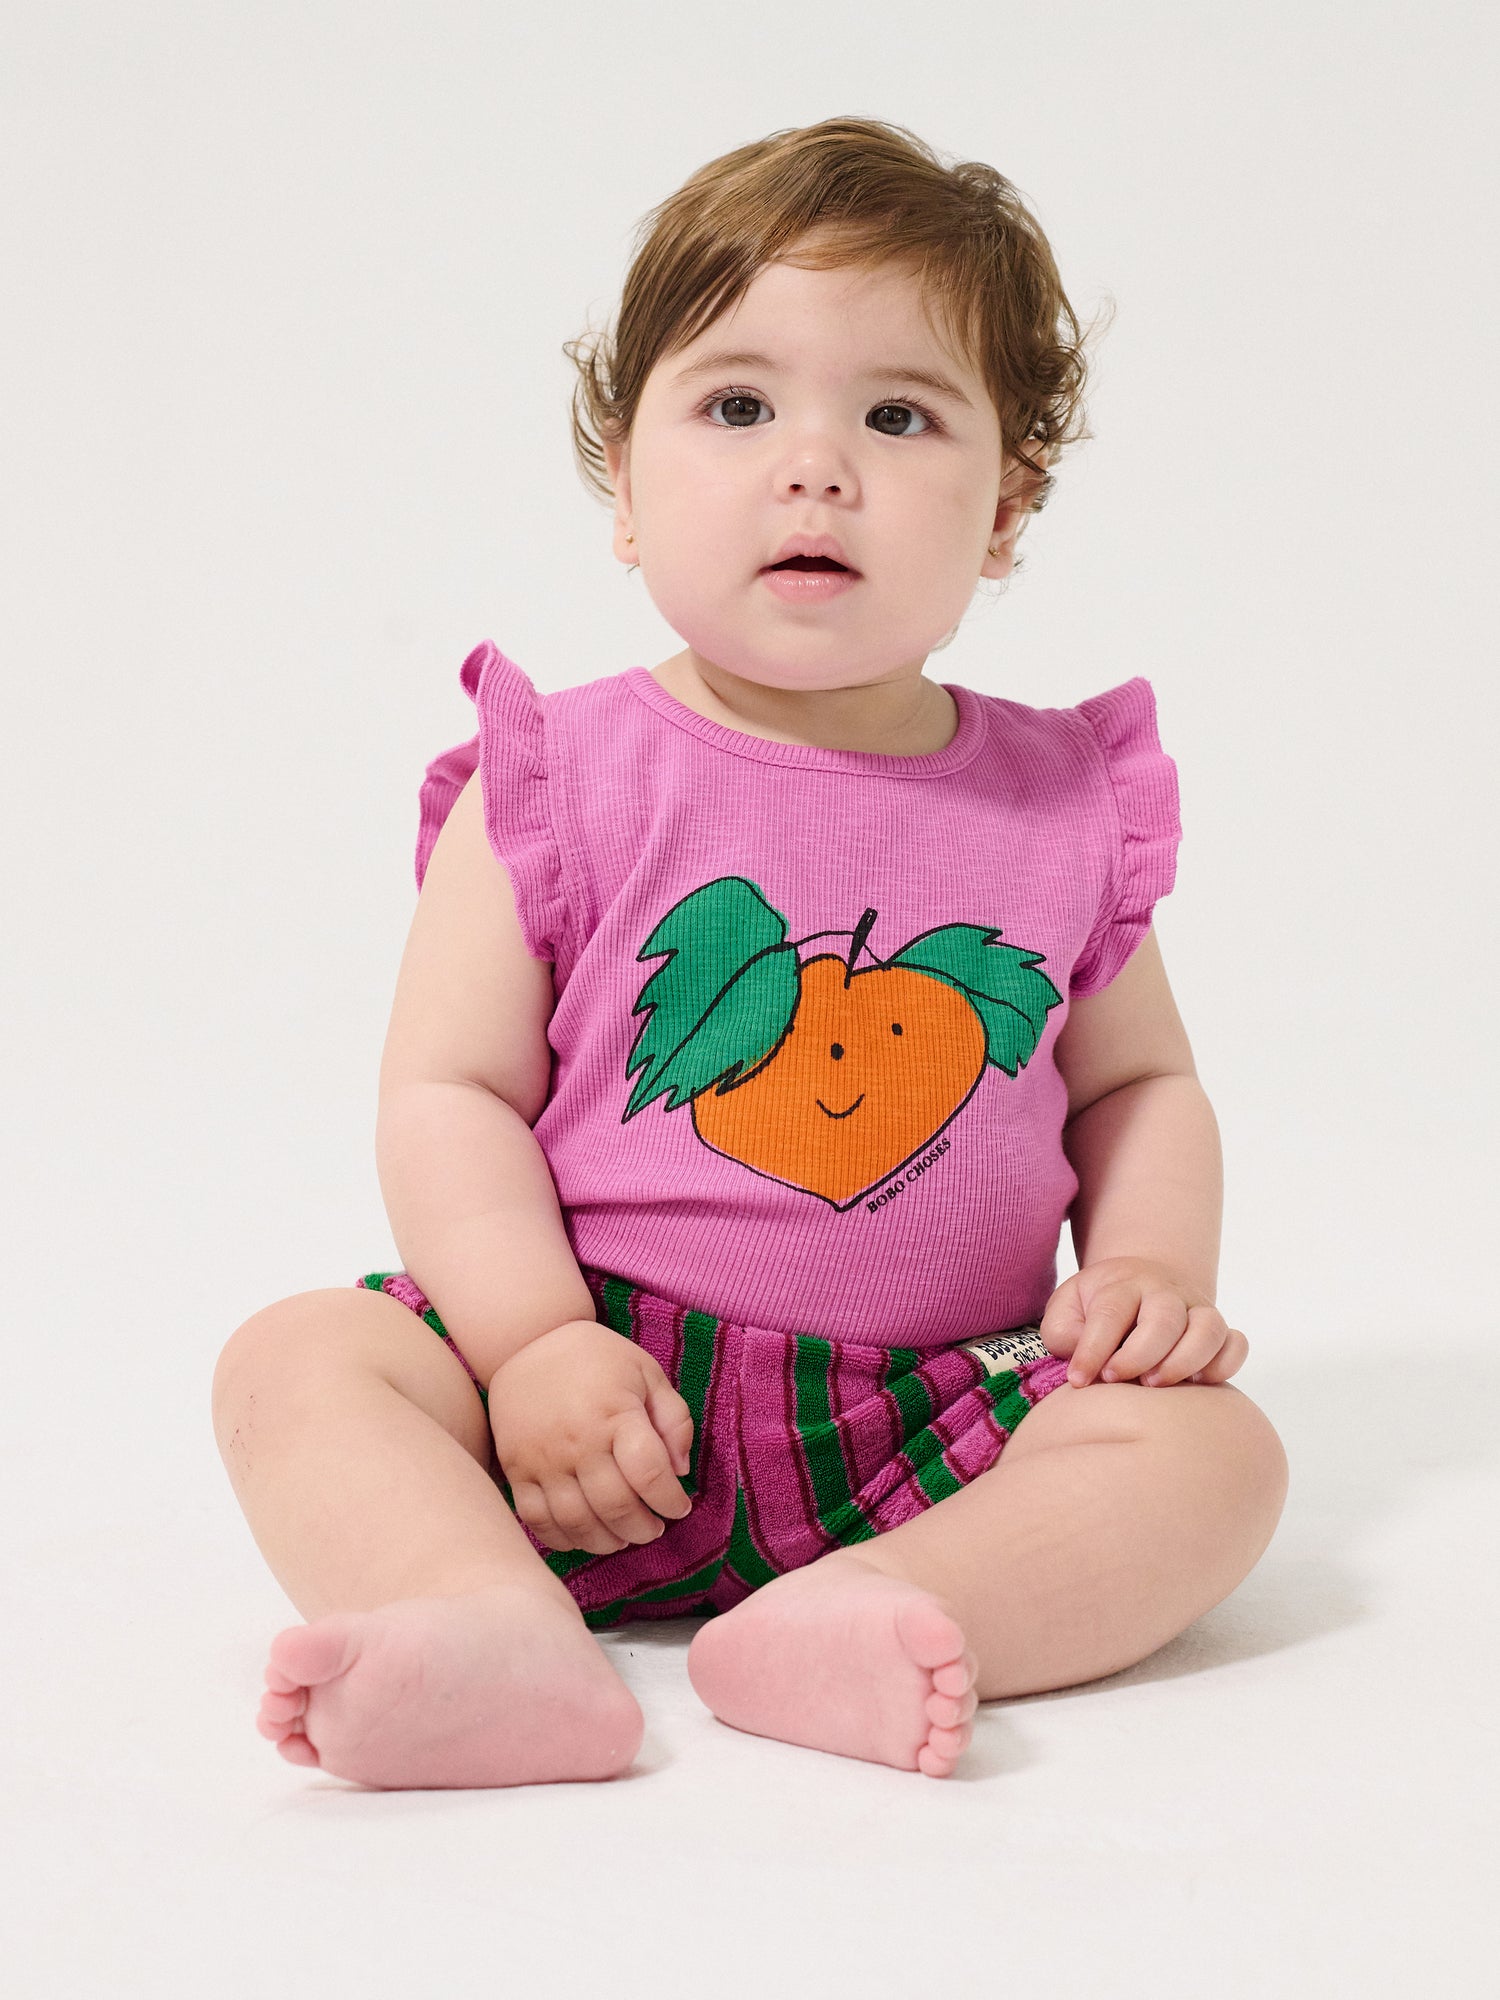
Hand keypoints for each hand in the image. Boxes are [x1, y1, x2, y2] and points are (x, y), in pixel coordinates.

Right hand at [488, 1319, 695, 1553]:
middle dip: (643, 1528)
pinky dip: (562, 1539)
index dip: (670, 1500)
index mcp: (615, 1412)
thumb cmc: (598, 1359)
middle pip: (615, 1505)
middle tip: (654, 1528)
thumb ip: (673, 1419)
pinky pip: (536, 1519)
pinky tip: (584, 1535)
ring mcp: (542, 1458)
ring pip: (577, 1521)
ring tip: (623, 1537)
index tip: (679, 1507)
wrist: (527, 1340)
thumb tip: (680, 1470)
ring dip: (606, 1542)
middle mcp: (578, 1440)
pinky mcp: (515, 1469)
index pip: (649, 1472)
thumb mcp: (647, 1372)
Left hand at [1037, 1257, 1247, 1388]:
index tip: (1078, 1380)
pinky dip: (1224, 1365)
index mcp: (1123, 1285)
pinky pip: (1236, 1344)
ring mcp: (1197, 1309)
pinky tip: (1198, 1383)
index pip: (1110, 1313)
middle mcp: (1165, 1293)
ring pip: (1208, 1329)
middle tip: (1116, 1379)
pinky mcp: (1220, 1331)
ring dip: (1184, 1361)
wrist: (1142, 1283)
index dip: (1093, 1350)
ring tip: (1155, 1383)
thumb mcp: (1067, 1309)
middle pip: (1164, 1319)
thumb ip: (1063, 1331)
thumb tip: (1082, 1358)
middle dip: (1140, 1355)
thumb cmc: (1097, 1306)